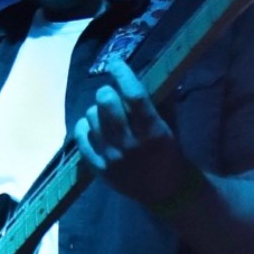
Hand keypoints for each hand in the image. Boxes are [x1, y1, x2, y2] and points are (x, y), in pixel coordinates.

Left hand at [73, 57, 195, 205]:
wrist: (167, 191)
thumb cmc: (169, 153)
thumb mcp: (170, 125)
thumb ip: (161, 101)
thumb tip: (153, 70)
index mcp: (153, 131)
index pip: (133, 95)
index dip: (122, 74)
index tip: (116, 63)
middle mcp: (131, 144)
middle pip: (106, 103)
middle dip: (106, 92)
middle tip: (110, 93)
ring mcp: (112, 158)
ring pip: (92, 118)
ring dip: (96, 110)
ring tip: (104, 113)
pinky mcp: (100, 169)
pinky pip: (82, 140)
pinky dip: (83, 128)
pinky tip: (90, 125)